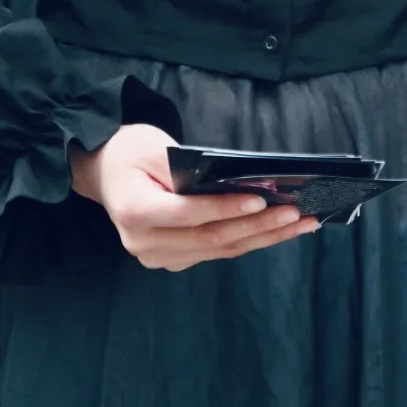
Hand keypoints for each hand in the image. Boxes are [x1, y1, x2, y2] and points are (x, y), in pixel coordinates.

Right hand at [71, 122, 320, 270]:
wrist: (104, 173)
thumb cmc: (130, 153)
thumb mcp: (154, 148)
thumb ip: (190, 169)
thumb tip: (239, 184)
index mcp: (134, 211)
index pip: (189, 215)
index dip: (227, 209)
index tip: (262, 201)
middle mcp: (143, 242)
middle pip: (211, 238)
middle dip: (259, 227)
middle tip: (298, 214)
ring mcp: (157, 256)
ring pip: (219, 250)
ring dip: (264, 238)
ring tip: (302, 224)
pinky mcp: (173, 258)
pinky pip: (216, 252)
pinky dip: (250, 240)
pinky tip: (279, 231)